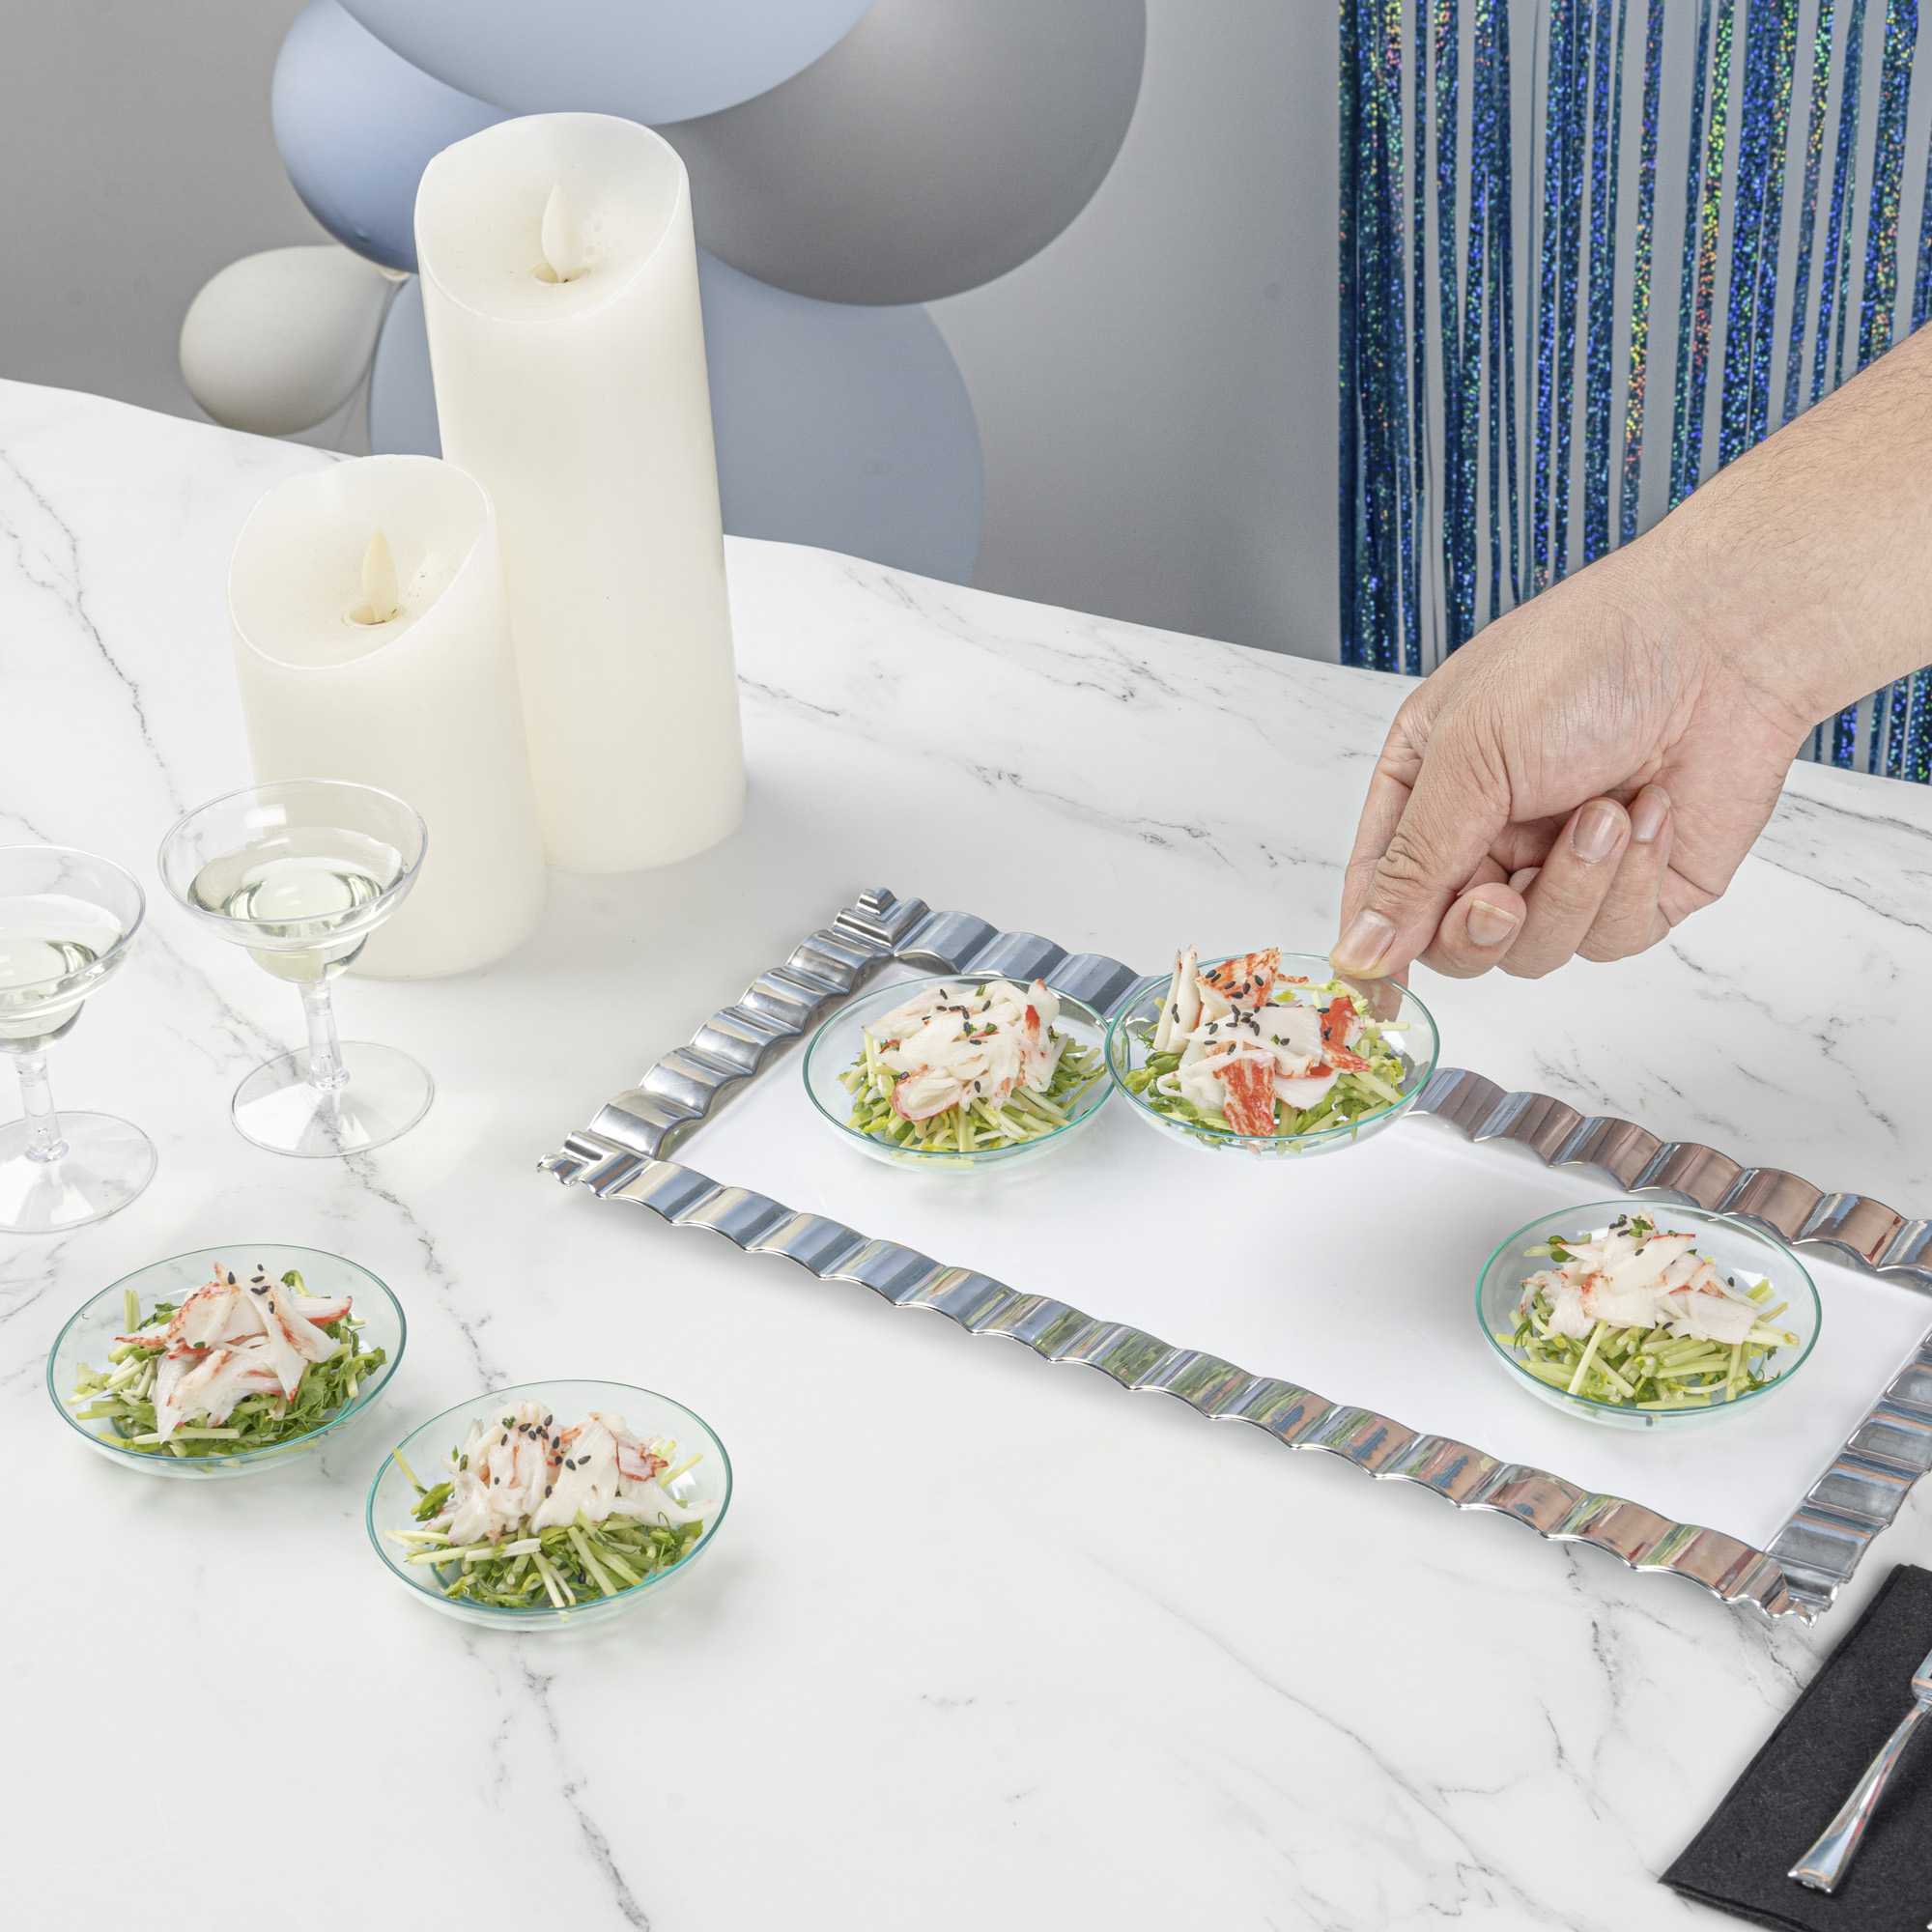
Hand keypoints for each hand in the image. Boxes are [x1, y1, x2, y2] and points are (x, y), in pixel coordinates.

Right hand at [1332, 544, 1813, 980]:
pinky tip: (1653, 810)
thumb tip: (1357, 951)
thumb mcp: (1469, 759)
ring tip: (1607, 813)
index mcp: (1429, 787)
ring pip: (1535, 951)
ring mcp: (1565, 868)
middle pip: (1453, 943)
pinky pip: (1610, 939)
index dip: (1375, 943)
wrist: (1723, 643)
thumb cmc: (1582, 665)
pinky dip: (1631, 882)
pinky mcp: (1639, 891)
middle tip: (1504, 898)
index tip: (1370, 989)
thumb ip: (1412, 865)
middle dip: (1478, 930)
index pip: (1381, 890)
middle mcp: (1490, 835)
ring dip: (1571, 889)